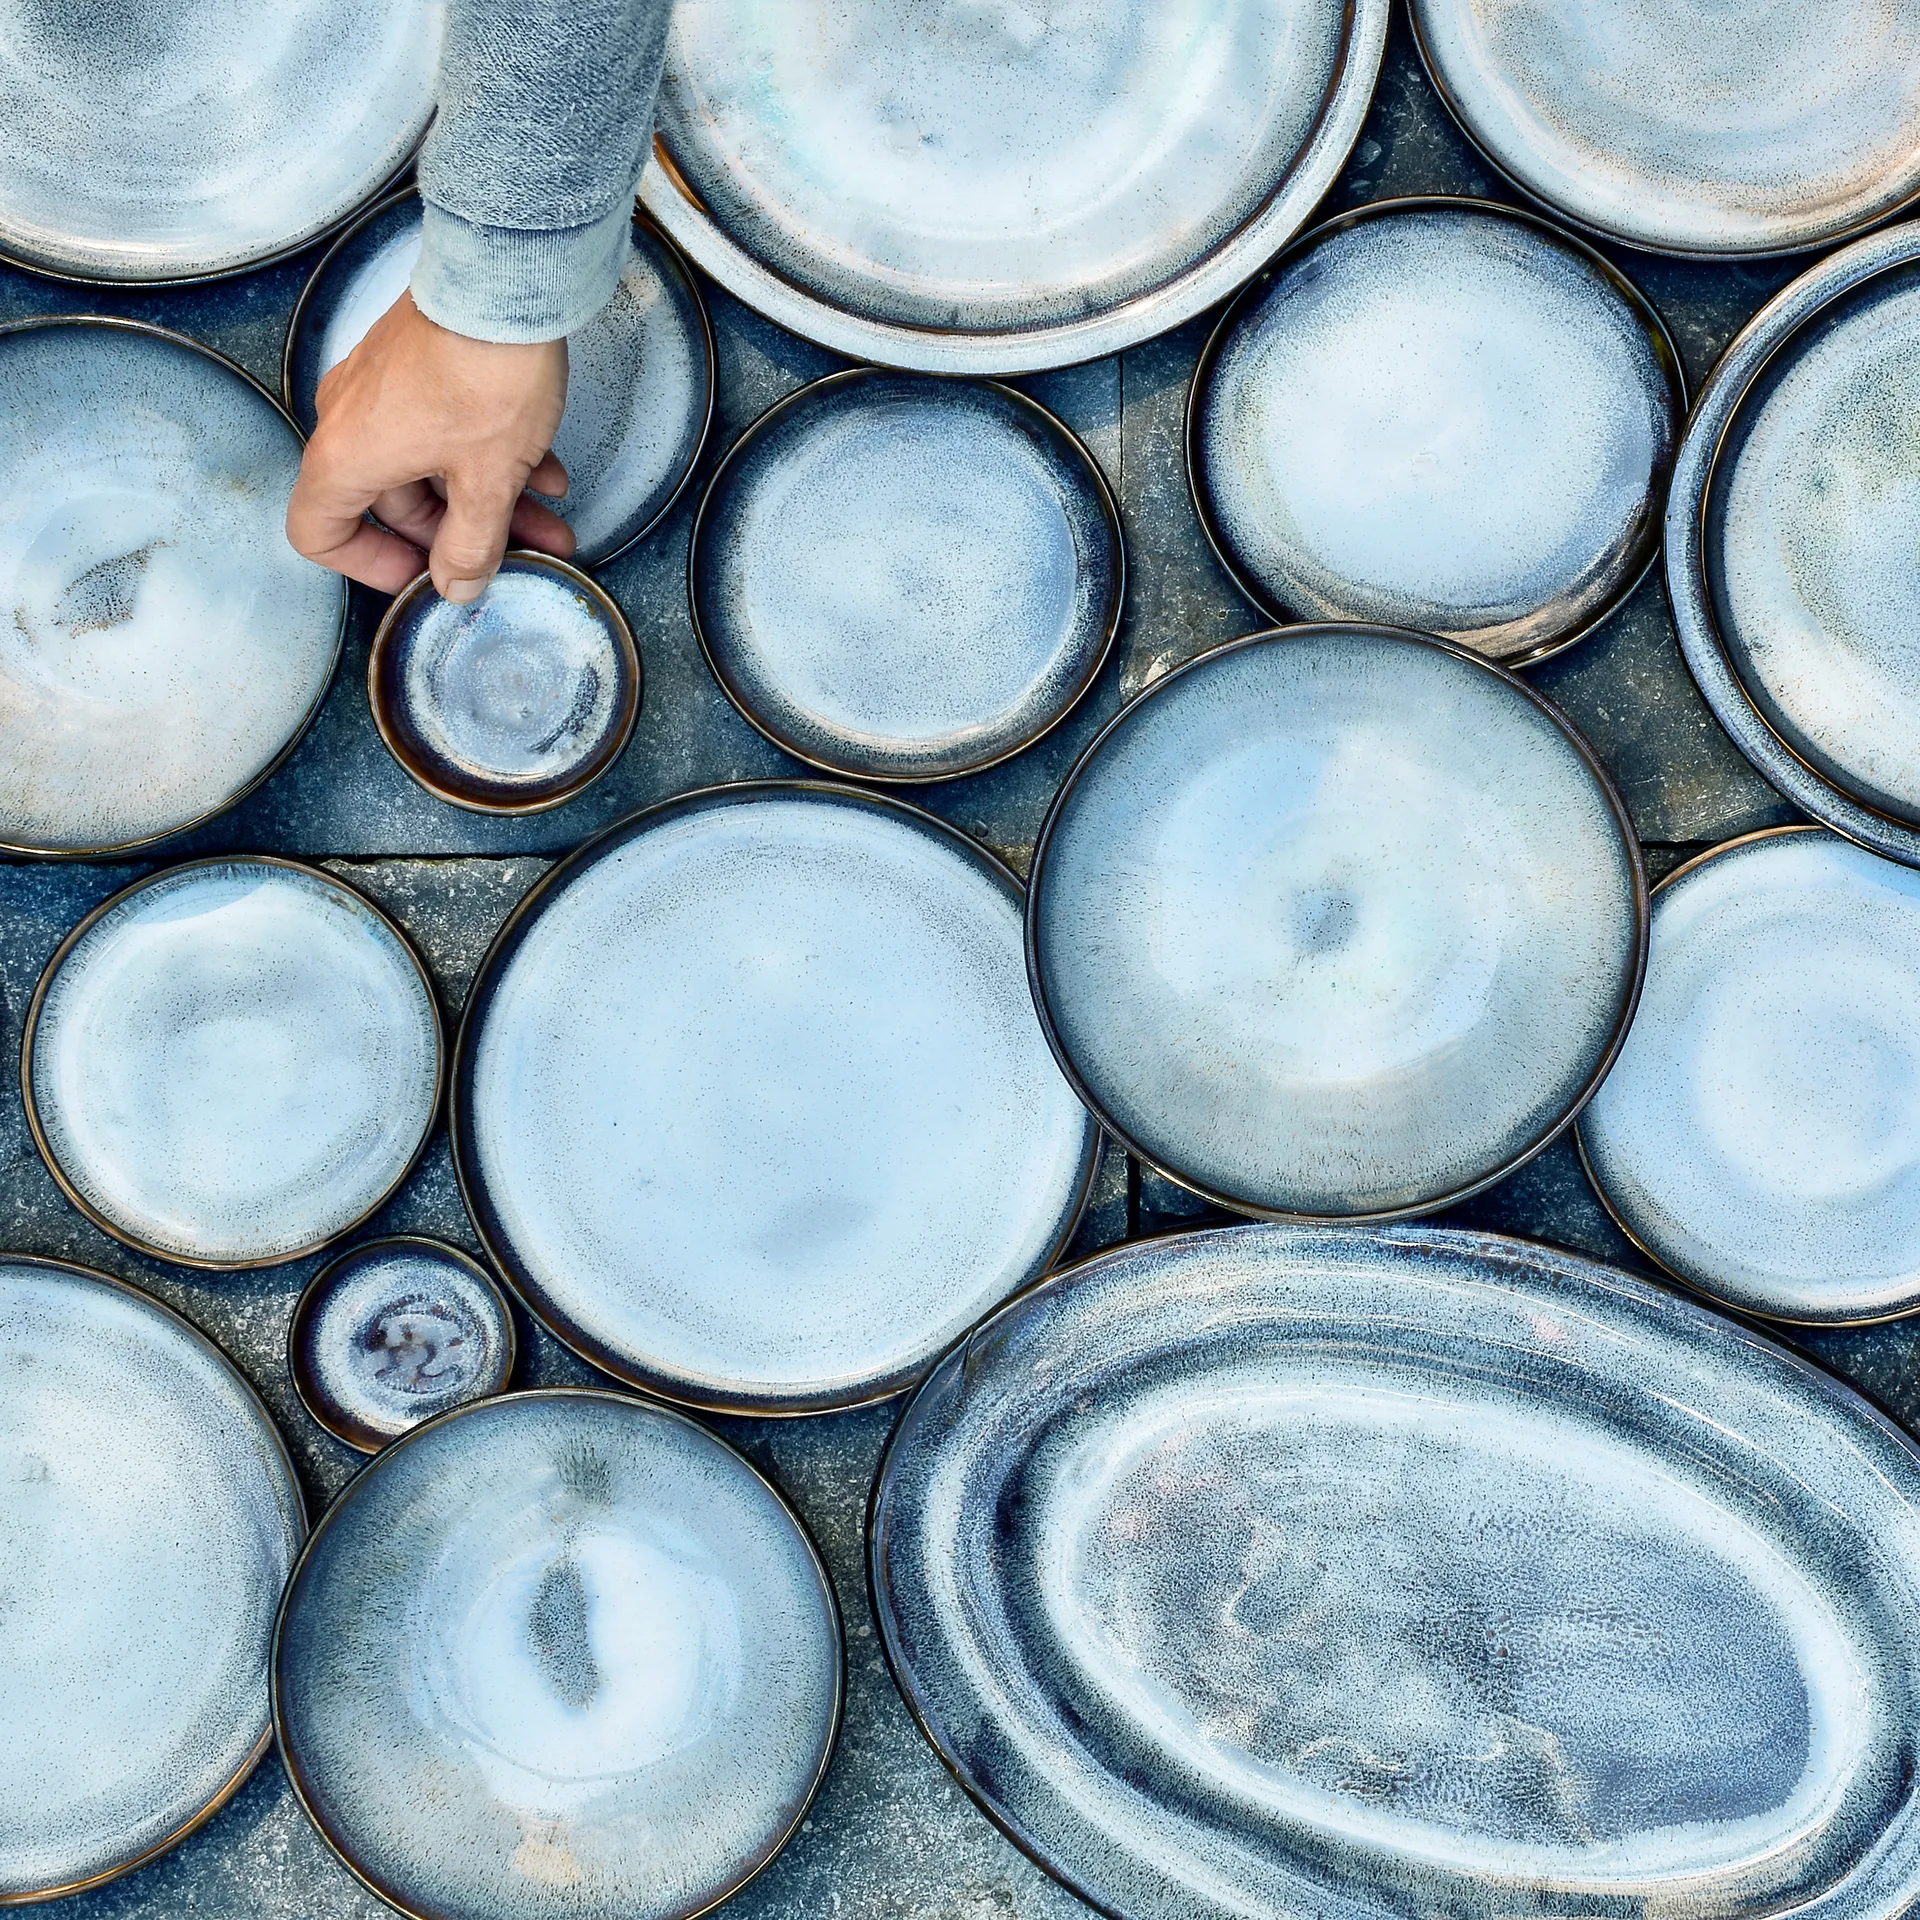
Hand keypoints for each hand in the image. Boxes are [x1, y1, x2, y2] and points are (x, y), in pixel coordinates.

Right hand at [287, 291, 573, 601]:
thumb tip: (456, 587)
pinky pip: (445, 430)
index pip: (318, 532)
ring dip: (490, 505)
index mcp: (347, 457)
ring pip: (430, 468)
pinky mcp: (418, 365)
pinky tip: (550, 477)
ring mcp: (384, 388)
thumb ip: (471, 545)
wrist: (506, 279)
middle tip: (519, 557)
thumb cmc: (484, 375)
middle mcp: (351, 420)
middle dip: (461, 538)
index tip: (423, 578)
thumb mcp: (488, 482)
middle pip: (391, 505)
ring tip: (551, 528)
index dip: (369, 567)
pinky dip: (491, 460)